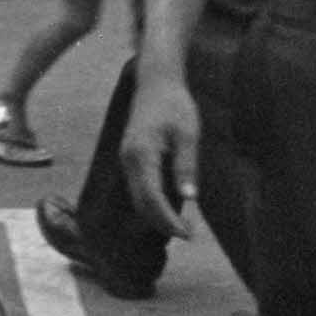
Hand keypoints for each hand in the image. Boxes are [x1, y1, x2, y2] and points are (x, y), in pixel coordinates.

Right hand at [119, 70, 201, 239]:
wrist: (156, 81)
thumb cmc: (175, 104)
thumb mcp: (188, 134)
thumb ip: (186, 165)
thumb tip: (188, 198)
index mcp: (142, 154)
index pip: (152, 198)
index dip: (169, 220)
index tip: (188, 234)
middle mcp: (128, 159)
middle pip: (141, 204)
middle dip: (163, 223)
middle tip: (189, 234)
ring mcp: (126, 159)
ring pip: (138, 198)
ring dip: (158, 215)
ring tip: (183, 225)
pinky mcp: (130, 158)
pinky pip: (139, 187)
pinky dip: (153, 202)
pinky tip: (172, 206)